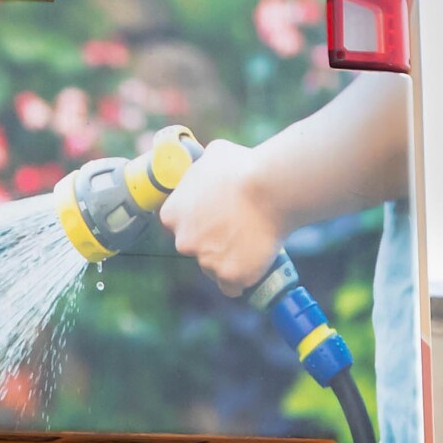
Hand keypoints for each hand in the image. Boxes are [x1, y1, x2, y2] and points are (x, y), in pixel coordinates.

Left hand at [158, 137, 287, 295]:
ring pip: (213, 268)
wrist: (271, 188)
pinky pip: (233, 286)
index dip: (196, 221)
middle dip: (211, 241)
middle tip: (237, 228)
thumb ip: (201, 168)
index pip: (176, 225)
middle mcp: (183, 242)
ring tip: (252, 241)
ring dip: (228, 260)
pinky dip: (242, 279)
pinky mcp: (230, 276)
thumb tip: (205, 162)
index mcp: (171, 214)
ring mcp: (206, 262)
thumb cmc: (244, 166)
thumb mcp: (213, 155)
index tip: (213, 217)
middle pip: (194, 248)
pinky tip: (253, 266)